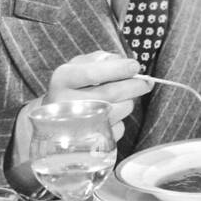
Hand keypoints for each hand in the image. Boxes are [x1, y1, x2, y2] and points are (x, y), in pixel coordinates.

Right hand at [8, 52, 150, 172]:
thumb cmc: (72, 87)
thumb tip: (125, 62)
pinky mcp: (90, 141)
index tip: (135, 66)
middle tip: (146, 82)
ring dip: (129, 102)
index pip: (92, 73)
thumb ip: (101, 59)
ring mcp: (76, 125)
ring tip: (124, 97)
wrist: (54, 120)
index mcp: (63, 79)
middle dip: (134, 86)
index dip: (117, 69)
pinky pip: (118, 128)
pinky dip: (122, 119)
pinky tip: (112, 114)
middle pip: (110, 94)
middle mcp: (66, 103)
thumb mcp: (79, 66)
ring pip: (119, 110)